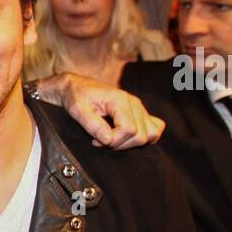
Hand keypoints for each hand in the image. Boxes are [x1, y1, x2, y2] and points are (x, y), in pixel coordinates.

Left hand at [42, 72, 165, 148]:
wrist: (77, 87)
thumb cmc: (76, 96)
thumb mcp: (77, 110)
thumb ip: (92, 124)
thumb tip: (108, 139)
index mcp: (120, 100)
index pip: (129, 129)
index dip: (113, 141)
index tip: (95, 141)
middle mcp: (134, 103)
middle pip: (141, 135)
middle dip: (120, 144)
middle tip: (100, 140)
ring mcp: (139, 108)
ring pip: (151, 134)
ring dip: (130, 143)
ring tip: (111, 139)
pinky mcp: (140, 113)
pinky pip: (155, 128)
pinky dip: (143, 136)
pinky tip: (124, 137)